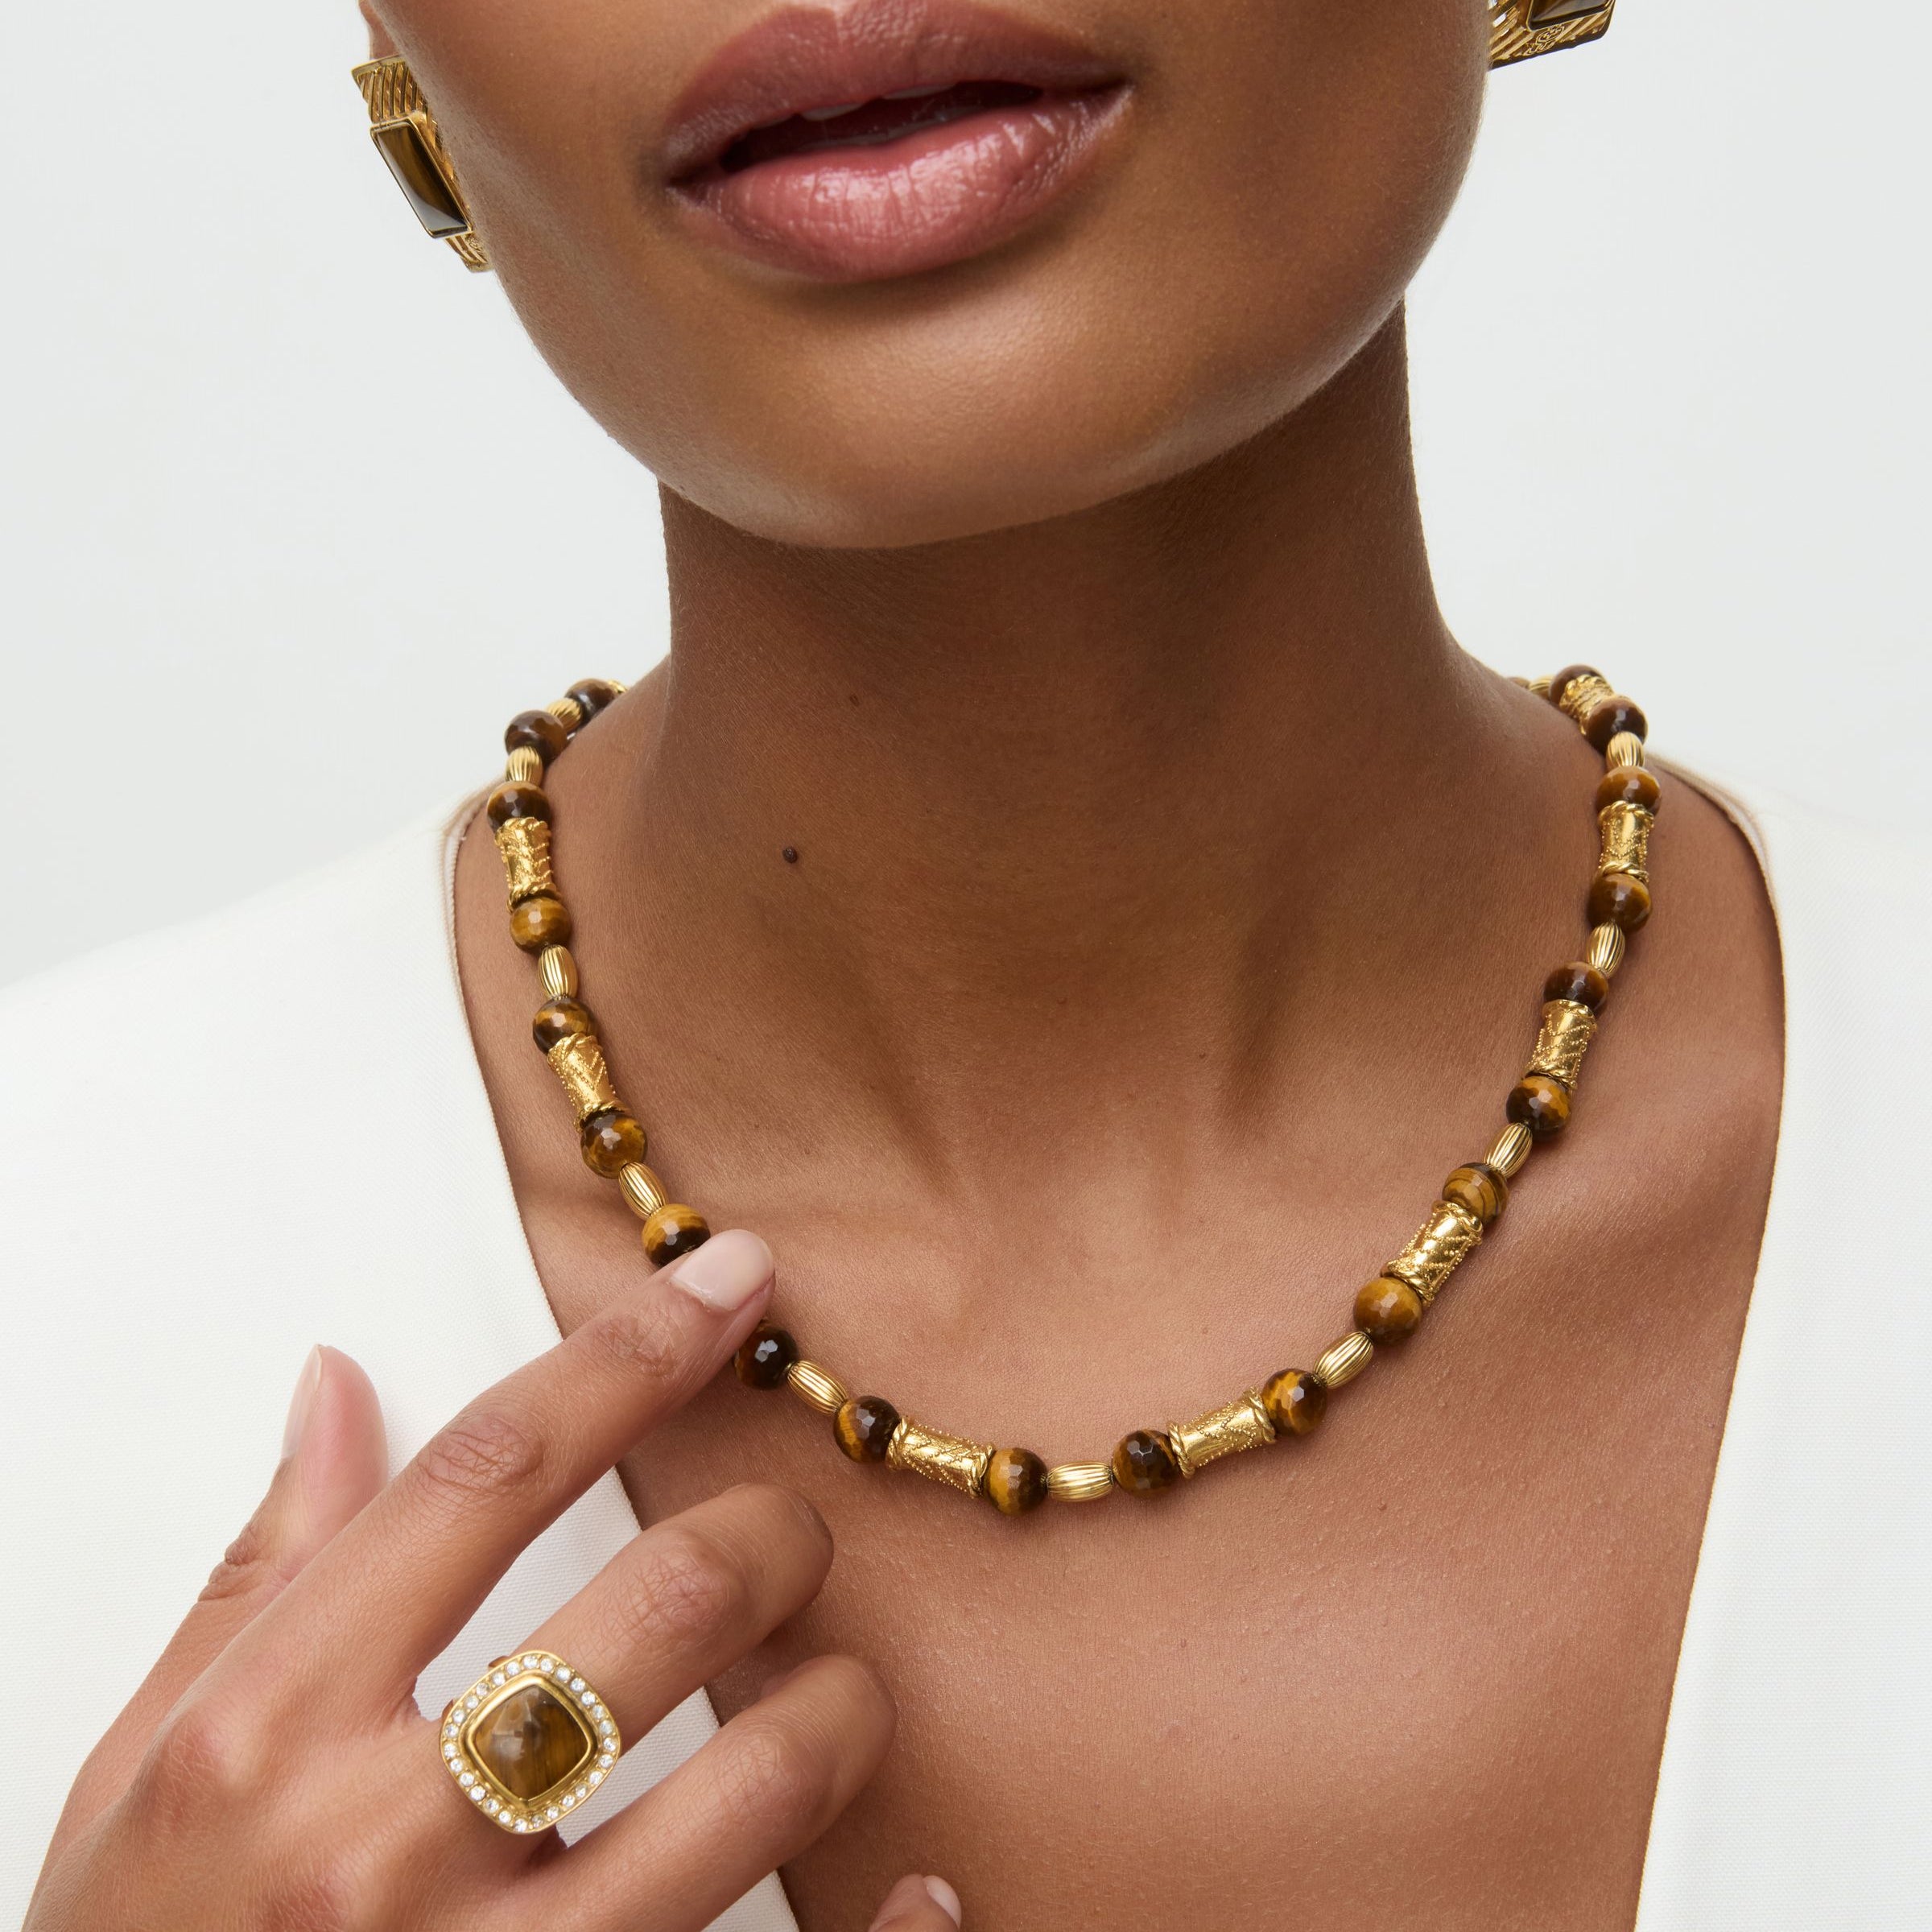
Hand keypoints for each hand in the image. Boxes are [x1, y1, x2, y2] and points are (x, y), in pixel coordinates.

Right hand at [25, 1229, 960, 1931]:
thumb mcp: (148, 1767)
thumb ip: (263, 1570)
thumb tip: (340, 1388)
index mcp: (273, 1730)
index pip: (492, 1471)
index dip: (632, 1352)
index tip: (732, 1283)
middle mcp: (382, 1848)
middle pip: (666, 1602)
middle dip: (772, 1535)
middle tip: (787, 1535)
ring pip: (760, 1785)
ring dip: (838, 1710)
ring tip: (833, 1696)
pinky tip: (917, 1895)